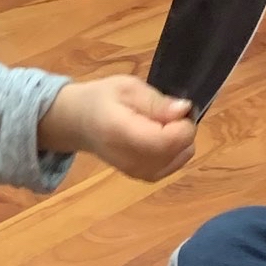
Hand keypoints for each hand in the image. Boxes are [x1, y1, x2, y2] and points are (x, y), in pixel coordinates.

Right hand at [38, 78, 196, 181]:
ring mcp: (140, 174)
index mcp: (122, 133)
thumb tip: (184, 110)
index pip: (169, 140)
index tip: (174, 107)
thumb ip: (156, 101)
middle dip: (182, 128)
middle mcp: (132, 161)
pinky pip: (177, 164)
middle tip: (164, 113)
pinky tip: (159, 138)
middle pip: (179, 149)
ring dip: (180, 139)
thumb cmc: (103, 99)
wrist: (81, 124)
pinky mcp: (146, 178)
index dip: (182, 123)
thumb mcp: (127, 87)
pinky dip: (175, 149)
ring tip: (158, 125)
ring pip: (182, 156)